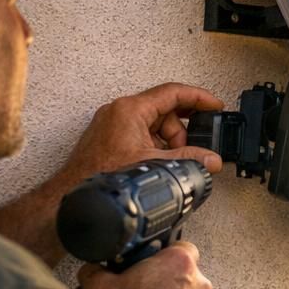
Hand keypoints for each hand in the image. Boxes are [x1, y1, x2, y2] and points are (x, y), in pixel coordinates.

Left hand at [0, 83, 227, 265]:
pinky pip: (142, 135)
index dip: (199, 98)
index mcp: (130, 110)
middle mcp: (120, 112)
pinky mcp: (111, 139)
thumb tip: (211, 160)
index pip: (173, 93)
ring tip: (171, 164)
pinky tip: (158, 165)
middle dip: (182, 131)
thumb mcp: (155, 165)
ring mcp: (114, 125)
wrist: (72, 196)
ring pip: (155, 125)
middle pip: (165, 111)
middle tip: (192, 150)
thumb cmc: (102, 177)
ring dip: (169, 143)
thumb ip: (188, 160)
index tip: (215, 105)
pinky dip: (155, 148)